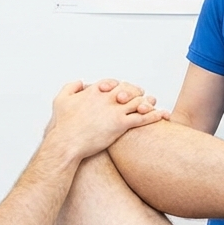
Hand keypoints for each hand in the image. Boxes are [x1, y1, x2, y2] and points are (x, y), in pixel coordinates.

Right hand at [45, 80, 167, 160]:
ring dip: (148, 103)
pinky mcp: (121, 124)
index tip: (125, 90)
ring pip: (138, 102)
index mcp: (96, 91)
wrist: (66, 143)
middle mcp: (108, 98)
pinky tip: (162, 116)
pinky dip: (154, 116)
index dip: (122, 86)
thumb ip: (71, 87)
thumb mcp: (61, 100)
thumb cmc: (63, 125)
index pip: (115, 83)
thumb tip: (80, 82)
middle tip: (143, 96)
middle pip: (130, 90)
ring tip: (154, 105)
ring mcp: (115, 110)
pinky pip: (142, 118)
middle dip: (137, 92)